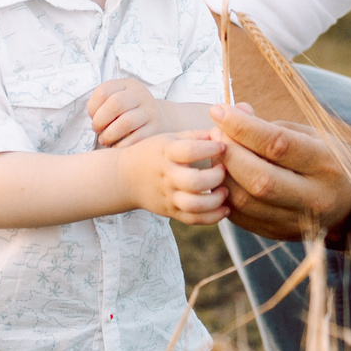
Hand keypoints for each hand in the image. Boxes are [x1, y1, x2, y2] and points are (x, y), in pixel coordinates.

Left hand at [88, 77, 166, 147]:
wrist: (160, 119)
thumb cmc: (129, 111)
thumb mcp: (119, 99)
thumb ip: (103, 105)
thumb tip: (95, 122)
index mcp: (127, 85)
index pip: (103, 91)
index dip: (92, 107)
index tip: (93, 117)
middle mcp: (140, 95)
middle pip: (115, 104)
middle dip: (100, 120)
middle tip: (97, 130)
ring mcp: (150, 111)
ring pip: (125, 123)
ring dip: (109, 135)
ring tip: (104, 140)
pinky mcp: (155, 129)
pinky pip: (135, 139)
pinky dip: (121, 145)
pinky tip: (116, 146)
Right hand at [116, 132, 230, 224]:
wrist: (125, 178)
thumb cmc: (154, 153)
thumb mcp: (169, 138)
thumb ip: (196, 135)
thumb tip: (224, 131)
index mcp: (166, 153)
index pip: (189, 151)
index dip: (210, 148)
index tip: (223, 146)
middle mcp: (167, 176)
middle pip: (194, 182)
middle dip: (215, 177)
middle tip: (224, 170)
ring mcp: (168, 196)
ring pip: (194, 205)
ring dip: (216, 200)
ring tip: (225, 191)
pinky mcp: (171, 212)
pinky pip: (194, 219)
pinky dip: (213, 217)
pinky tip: (224, 208)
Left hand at [208, 103, 350, 242]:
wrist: (350, 203)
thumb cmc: (325, 159)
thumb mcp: (311, 136)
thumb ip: (272, 127)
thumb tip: (233, 113)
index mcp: (325, 164)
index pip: (278, 145)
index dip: (243, 127)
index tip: (220, 111)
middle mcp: (314, 197)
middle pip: (259, 179)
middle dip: (229, 153)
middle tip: (215, 134)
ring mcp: (296, 221)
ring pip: (246, 202)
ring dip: (222, 174)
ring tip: (218, 154)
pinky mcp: (279, 234)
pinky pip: (241, 217)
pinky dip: (226, 194)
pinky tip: (226, 176)